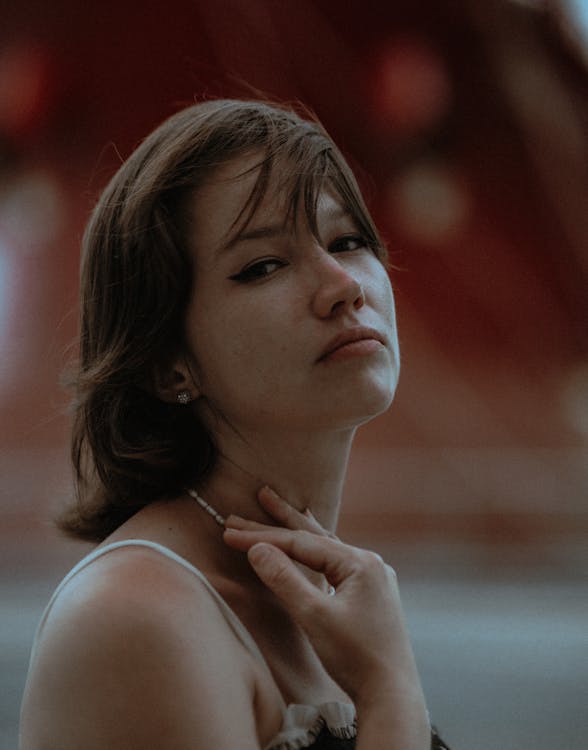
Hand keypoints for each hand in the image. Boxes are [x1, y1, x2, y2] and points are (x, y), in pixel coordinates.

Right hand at [223, 487, 424, 710]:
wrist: (392, 693)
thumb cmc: (355, 657)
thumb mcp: (314, 617)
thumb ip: (285, 579)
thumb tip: (258, 550)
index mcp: (359, 563)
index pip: (301, 544)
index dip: (262, 538)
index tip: (230, 533)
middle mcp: (369, 562)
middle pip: (314, 536)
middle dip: (280, 520)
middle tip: (255, 498)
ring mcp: (372, 577)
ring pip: (326, 547)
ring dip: (298, 530)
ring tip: (278, 506)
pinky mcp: (370, 593)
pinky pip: (336, 561)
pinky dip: (316, 549)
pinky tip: (313, 542)